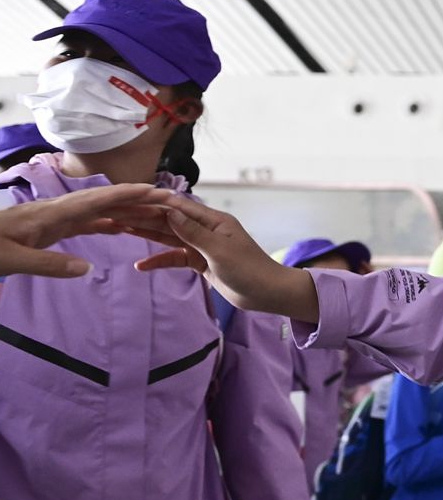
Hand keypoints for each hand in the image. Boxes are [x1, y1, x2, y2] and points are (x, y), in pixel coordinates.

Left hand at [0, 184, 164, 276]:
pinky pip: (86, 222)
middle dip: (136, 198)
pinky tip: (119, 228)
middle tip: (168, 200)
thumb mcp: (13, 260)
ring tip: (153, 212)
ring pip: (98, 209)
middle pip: (104, 200)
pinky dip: (107, 222)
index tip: (156, 190)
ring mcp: (55, 218)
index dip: (128, 194)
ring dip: (126, 209)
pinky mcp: (51, 228)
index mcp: (52, 215)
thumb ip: (49, 265)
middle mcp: (58, 211)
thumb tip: (87, 269)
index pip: (97, 200)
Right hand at [123, 194, 319, 321]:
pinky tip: (141, 267)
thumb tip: (168, 211)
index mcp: (213, 220)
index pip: (177, 207)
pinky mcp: (201, 262)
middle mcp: (205, 229)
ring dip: (146, 235)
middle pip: (169, 220)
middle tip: (113, 214)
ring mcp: (202, 246)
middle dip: (142, 217)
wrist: (267, 294)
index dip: (151, 204)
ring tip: (119, 230)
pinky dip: (160, 261)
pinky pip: (176, 258)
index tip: (126, 201)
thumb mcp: (219, 251)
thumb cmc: (250, 270)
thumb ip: (192, 232)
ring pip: (169, 237)